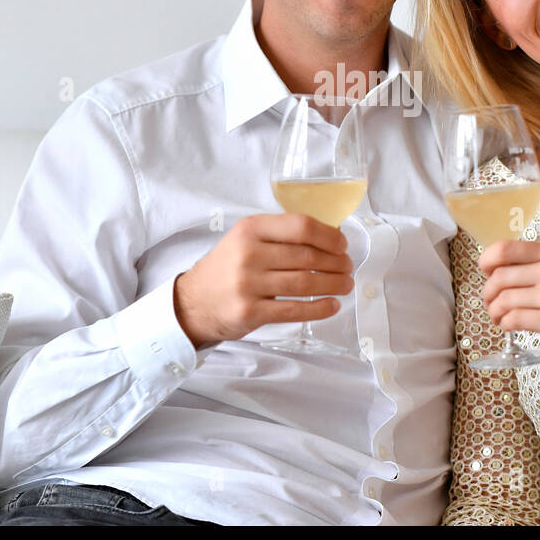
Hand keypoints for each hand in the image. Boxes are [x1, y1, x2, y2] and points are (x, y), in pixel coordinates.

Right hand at [173, 213, 354, 347]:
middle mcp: (248, 254)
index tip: (342, 244)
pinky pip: (295, 310)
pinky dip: (320, 308)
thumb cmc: (227, 268)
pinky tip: (332, 305)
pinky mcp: (250, 312)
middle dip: (336, 263)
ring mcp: (248, 285)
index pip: (300, 226)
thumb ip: (280, 235)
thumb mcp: (245, 240)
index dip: (329, 236)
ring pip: (305, 284)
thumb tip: (330, 236)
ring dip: (333, 285)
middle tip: (348, 267)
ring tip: (345, 285)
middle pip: (307, 257)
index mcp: (250, 229)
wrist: (192, 303)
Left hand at [478, 240, 539, 366]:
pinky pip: (514, 319)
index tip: (486, 273)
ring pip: (504, 299)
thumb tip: (496, 267)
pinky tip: (510, 327)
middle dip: (488, 293)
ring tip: (499, 318)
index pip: (505, 248)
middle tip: (492, 303)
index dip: (486, 261)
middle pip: (499, 276)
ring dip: (494, 311)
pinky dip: (505, 324)